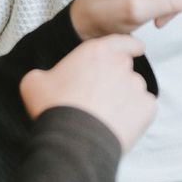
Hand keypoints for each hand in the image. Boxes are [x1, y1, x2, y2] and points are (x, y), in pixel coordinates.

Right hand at [19, 35, 155, 151]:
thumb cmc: (55, 108)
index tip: (135, 49)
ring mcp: (136, 86)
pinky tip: (117, 124)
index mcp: (97, 52)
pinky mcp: (146, 108)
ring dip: (124, 99)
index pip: (121, 41)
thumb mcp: (34, 83)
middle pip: (124, 68)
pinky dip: (135, 116)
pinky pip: (144, 108)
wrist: (73, 140)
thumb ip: (45, 74)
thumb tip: (44, 80)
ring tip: (104, 116)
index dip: (129, 46)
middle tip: (97, 98)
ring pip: (134, 89)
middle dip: (115, 80)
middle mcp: (121, 64)